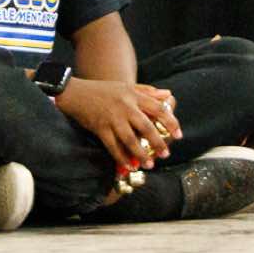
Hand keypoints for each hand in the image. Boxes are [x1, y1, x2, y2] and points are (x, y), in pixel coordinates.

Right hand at [55, 77, 181, 170]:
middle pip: (146, 126)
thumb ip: (148, 91)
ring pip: (130, 139)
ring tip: (149, 165)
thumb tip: (169, 95)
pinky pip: (113, 146)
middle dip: (158, 142)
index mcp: (133, 94)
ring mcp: (111, 117)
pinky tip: (129, 166)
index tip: (179, 134)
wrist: (74, 92)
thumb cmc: (102, 90)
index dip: (171, 121)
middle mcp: (124, 106)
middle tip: (165, 154)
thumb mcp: (125, 86)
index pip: (157, 108)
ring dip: (141, 154)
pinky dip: (121, 158)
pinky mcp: (100, 127)